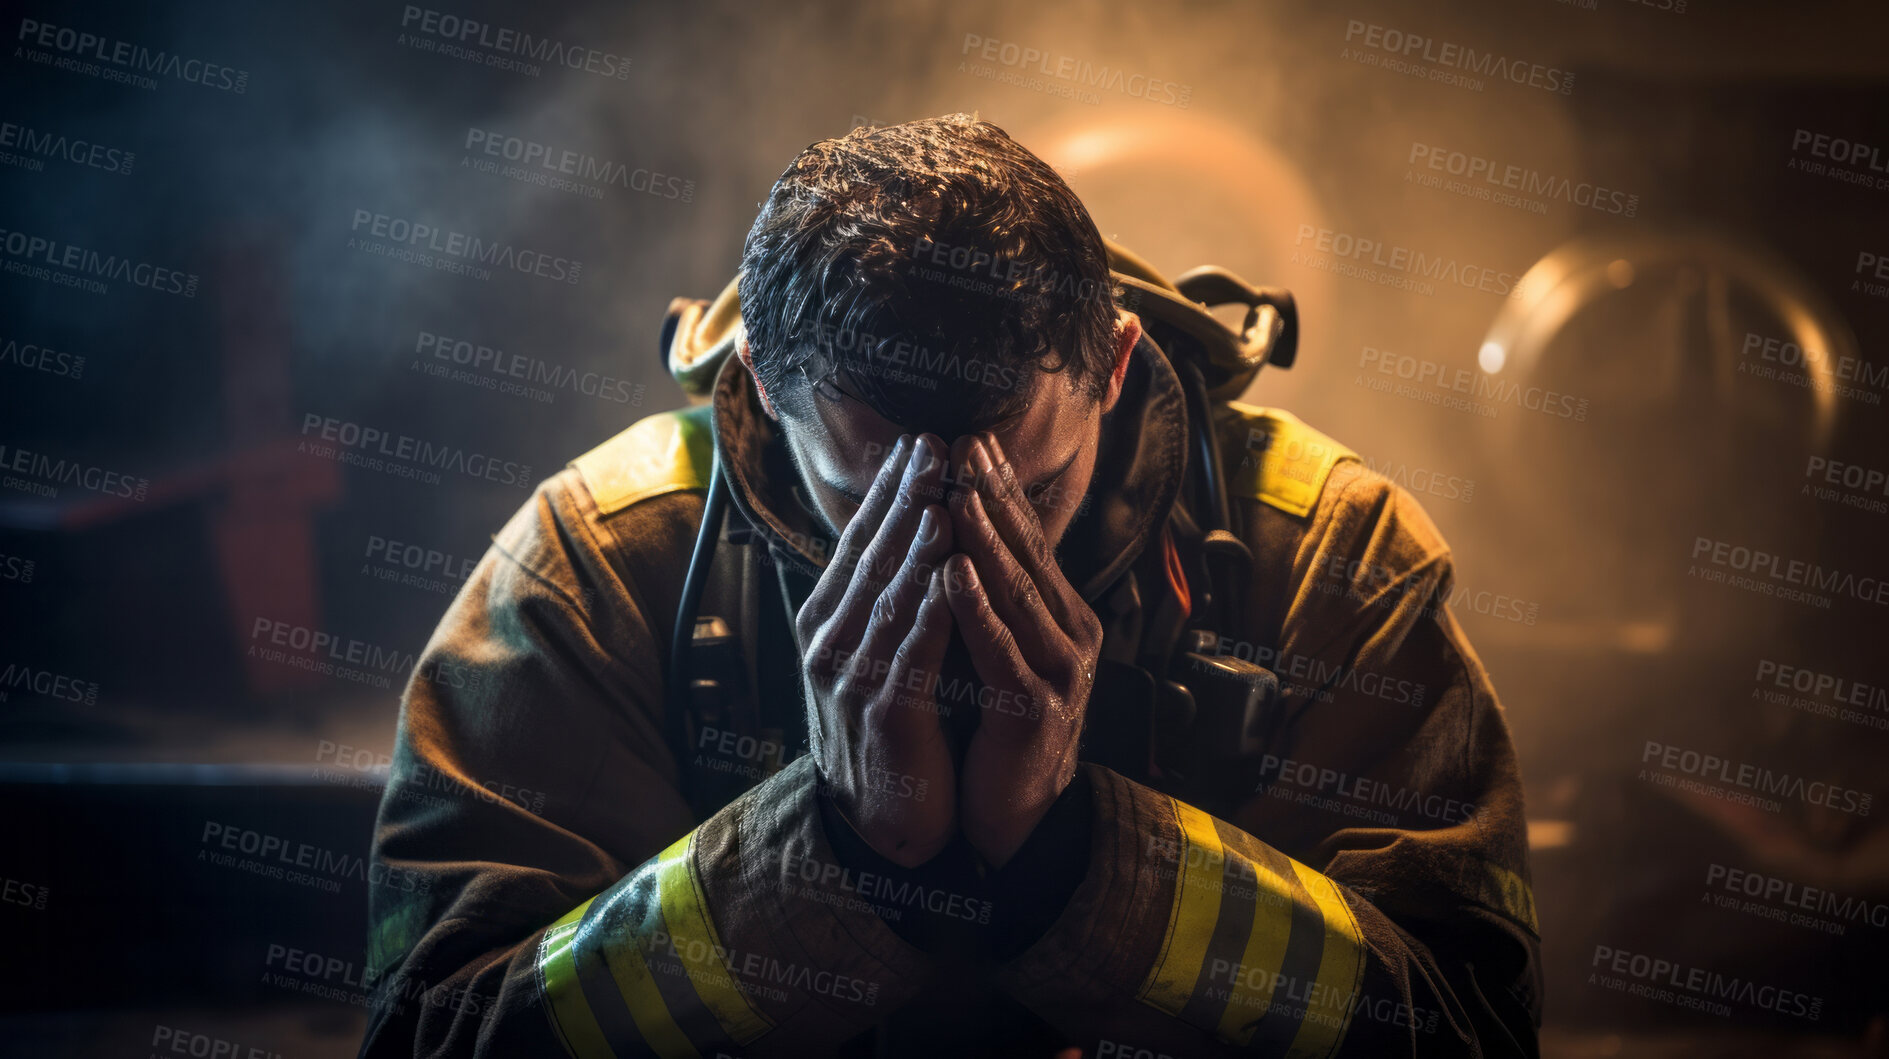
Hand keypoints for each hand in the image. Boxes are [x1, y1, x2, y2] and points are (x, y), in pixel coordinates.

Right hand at [796, 434, 960, 867]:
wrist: (883, 819)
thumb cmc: (888, 727)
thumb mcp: (873, 652)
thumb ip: (881, 597)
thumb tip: (900, 529)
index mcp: (825, 621)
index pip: (858, 543)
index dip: (887, 491)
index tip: (918, 442)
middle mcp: (827, 643)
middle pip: (869, 557)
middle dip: (903, 499)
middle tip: (932, 446)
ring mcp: (851, 677)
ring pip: (888, 598)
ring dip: (916, 546)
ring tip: (943, 498)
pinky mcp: (883, 713)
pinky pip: (911, 652)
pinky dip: (931, 612)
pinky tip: (952, 578)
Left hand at [945, 433, 1102, 867]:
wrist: (1010, 815)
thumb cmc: (992, 725)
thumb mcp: (994, 647)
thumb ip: (986, 595)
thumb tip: (951, 528)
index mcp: (1058, 614)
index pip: (1028, 538)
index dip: (1000, 487)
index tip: (969, 438)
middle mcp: (1069, 634)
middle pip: (1028, 552)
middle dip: (993, 495)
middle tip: (964, 443)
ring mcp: (1059, 672)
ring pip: (1018, 592)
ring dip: (985, 539)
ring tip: (956, 493)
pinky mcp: (1036, 710)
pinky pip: (1001, 650)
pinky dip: (975, 608)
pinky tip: (952, 573)